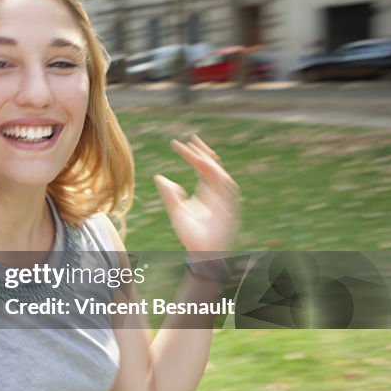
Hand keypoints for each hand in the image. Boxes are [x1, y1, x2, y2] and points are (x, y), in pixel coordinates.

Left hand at [153, 135, 239, 252]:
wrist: (202, 252)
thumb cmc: (189, 235)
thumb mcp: (176, 210)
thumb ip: (169, 194)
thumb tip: (159, 177)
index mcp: (206, 192)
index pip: (200, 168)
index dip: (191, 155)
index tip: (177, 145)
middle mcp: (217, 192)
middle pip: (212, 167)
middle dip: (203, 152)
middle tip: (192, 139)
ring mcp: (224, 198)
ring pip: (220, 174)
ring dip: (209, 162)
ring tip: (197, 152)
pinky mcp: (230, 206)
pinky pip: (226, 186)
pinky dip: (218, 176)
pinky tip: (207, 166)